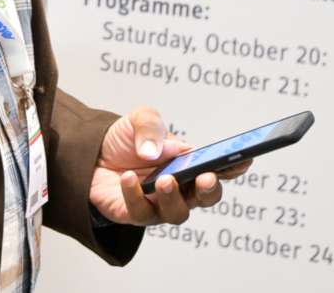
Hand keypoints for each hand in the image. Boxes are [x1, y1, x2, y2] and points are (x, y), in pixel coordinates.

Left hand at [88, 106, 251, 225]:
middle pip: (206, 198)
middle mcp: (180, 187)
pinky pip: (141, 212)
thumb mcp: (139, 119)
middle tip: (205, 177)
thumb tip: (157, 152)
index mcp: (189, 163)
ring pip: (177, 213)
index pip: (219, 168)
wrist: (89, 155)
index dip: (235, 166)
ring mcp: (159, 204)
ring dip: (173, 198)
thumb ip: (150, 127)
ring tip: (165, 179)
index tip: (244, 159)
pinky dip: (135, 195)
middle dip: (210, 189)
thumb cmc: (123, 140)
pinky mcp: (135, 214)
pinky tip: (127, 178)